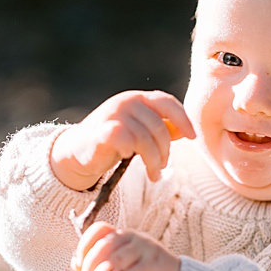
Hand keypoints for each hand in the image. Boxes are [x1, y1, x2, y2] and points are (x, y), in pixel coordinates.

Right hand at [50, 90, 194, 189]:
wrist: (77, 152)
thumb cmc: (114, 141)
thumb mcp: (140, 131)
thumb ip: (160, 128)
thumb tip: (184, 132)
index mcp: (137, 98)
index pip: (167, 102)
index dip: (183, 119)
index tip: (192, 137)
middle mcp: (125, 102)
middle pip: (160, 126)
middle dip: (166, 150)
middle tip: (163, 166)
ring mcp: (112, 115)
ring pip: (146, 138)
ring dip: (154, 160)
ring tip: (154, 172)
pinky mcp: (102, 131)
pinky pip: (128, 142)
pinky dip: (133, 154)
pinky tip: (129, 159)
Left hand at [74, 222, 179, 270]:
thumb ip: (97, 266)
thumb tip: (75, 263)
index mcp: (124, 235)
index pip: (99, 230)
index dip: (84, 246)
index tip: (80, 266)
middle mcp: (134, 239)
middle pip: (104, 247)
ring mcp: (146, 251)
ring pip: (114, 261)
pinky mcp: (154, 268)